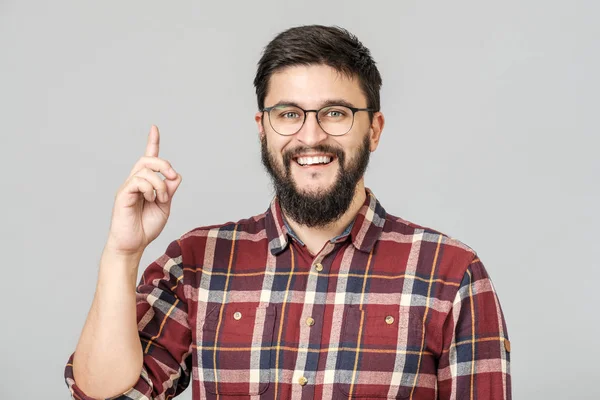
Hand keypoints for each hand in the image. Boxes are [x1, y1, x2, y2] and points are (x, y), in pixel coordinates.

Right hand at [105, 125, 182, 256]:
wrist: (133, 244)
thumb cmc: (146, 227)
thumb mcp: (165, 206)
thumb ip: (170, 190)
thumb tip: (175, 175)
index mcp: (146, 183)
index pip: (148, 158)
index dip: (152, 142)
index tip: (154, 128)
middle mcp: (135, 182)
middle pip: (148, 159)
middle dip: (163, 164)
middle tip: (171, 177)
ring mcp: (128, 187)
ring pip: (146, 170)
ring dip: (160, 184)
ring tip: (161, 199)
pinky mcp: (123, 194)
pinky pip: (138, 181)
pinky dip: (150, 189)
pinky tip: (151, 200)